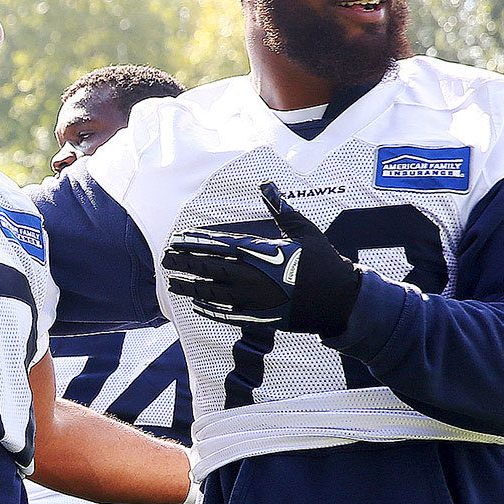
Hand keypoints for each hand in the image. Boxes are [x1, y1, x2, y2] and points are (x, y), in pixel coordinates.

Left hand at [160, 182, 362, 334]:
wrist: (338, 300)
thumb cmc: (322, 262)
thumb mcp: (303, 230)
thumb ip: (280, 209)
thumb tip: (266, 185)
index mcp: (259, 253)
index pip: (217, 246)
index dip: (194, 243)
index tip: (176, 240)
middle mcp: (250, 277)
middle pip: (207, 269)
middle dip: (184, 263)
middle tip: (165, 259)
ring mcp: (251, 300)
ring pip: (211, 294)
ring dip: (189, 288)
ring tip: (172, 284)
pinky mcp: (257, 318)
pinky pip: (225, 314)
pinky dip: (208, 309)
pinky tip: (196, 305)